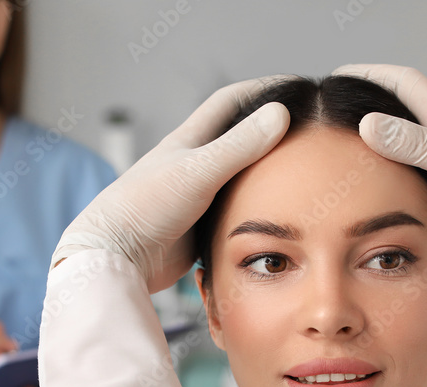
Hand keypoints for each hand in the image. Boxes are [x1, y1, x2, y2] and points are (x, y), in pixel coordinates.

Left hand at [50, 77, 291, 292]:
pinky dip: (257, 210)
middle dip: (270, 132)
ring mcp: (198, 197)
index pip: (229, 101)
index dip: (262, 89)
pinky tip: (281, 216)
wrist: (119, 259)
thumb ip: (239, 146)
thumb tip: (281, 112)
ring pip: (240, 179)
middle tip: (307, 133)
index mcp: (189, 140)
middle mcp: (194, 164)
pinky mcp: (200, 228)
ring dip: (266, 175)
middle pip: (239, 139)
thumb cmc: (148, 207)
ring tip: (302, 175)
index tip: (295, 87)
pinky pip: (236, 213)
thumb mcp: (198, 172)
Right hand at [332, 64, 426, 242]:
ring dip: (392, 164)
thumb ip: (412, 144)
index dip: (369, 75)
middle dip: (374, 117)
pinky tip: (399, 216)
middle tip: (341, 126)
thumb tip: (365, 124)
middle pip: (405, 120)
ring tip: (360, 174)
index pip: (401, 84)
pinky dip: (414, 202)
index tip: (338, 76)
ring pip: (417, 162)